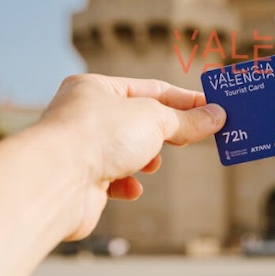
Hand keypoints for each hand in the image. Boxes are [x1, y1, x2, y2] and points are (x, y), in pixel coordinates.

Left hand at [36, 74, 225, 239]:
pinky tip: (132, 187)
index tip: (212, 109)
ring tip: (152, 162)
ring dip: (145, 158)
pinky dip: (128, 183)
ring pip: (126, 150)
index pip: (150, 89)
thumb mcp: (155, 119)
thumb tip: (217, 116)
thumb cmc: (100, 135)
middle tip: (196, 137)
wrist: (57, 181)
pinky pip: (113, 179)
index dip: (184, 100)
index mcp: (96, 88)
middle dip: (166, 132)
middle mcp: (84, 115)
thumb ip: (187, 120)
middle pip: (138, 121)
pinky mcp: (81, 182)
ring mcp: (81, 148)